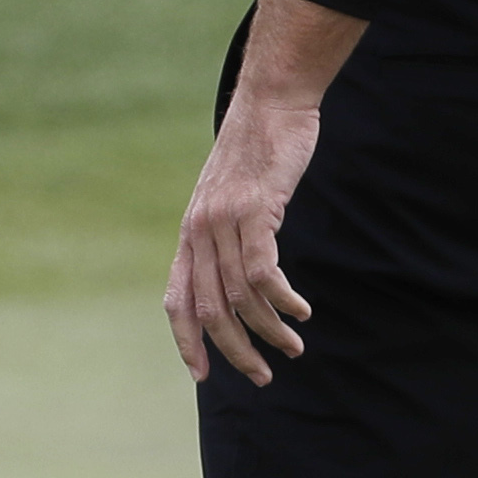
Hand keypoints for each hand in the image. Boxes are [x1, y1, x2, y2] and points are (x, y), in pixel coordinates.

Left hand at [165, 0, 363, 385]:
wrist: (271, 101)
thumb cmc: (256, 150)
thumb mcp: (229, 196)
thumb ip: (225, 234)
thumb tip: (236, 279)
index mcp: (190, 231)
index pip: (177, 299)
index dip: (186, 341)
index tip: (203, 375)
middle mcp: (200, 229)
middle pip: (210, 308)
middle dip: (235, 350)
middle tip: (264, 375)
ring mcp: (225, 219)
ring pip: (240, 296)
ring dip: (269, 330)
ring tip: (293, 346)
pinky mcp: (255, 209)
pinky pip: (264, 272)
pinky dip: (283, 300)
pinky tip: (301, 311)